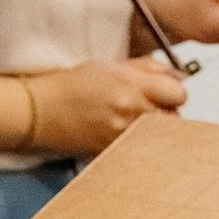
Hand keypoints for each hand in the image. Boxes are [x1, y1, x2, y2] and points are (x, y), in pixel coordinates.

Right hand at [29, 58, 188, 155]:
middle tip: (152, 109)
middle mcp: (130, 110)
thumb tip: (172, 73)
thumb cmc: (69, 87)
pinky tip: (124, 135)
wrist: (40, 111)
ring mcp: (123, 135)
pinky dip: (138, 144)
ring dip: (155, 131)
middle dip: (167, 113)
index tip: (167, 93)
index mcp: (131, 84)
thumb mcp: (108, 66)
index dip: (174, 92)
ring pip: (160, 137)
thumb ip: (145, 68)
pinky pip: (140, 150)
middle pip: (174, 118)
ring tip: (136, 123)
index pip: (178, 93)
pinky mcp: (114, 152)